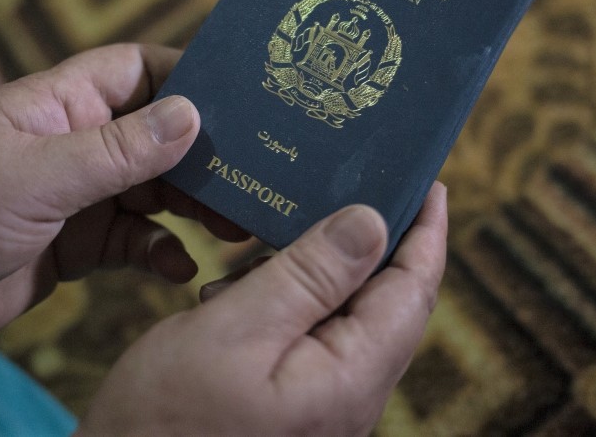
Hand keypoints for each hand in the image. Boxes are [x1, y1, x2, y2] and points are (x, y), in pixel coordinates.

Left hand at [0, 44, 245, 361]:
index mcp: (62, 102)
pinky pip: (134, 241)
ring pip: (155, 189)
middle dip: (209, 153)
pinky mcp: (76, 245)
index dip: (192, 76)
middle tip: (261, 174)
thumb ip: (116, 150)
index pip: (141, 70)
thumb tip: (193, 115)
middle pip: (160, 134)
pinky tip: (183, 268)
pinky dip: (161, 252)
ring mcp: (78, 195)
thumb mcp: (33, 175)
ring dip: (195, 205)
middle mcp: (77, 142)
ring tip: (238, 222)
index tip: (250, 96)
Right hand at [79, 182, 447, 436]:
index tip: (428, 183)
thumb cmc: (167, 422)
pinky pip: (315, 340)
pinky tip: (249, 287)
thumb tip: (371, 224)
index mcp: (350, 376)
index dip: (426, 232)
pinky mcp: (294, 408)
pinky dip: (292, 301)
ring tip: (285, 232)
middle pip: (388, 302)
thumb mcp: (234, 332)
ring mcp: (324, 405)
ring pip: (348, 318)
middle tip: (361, 183)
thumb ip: (307, 276)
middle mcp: (350, 396)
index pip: (414, 289)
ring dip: (324, 269)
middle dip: (379, 241)